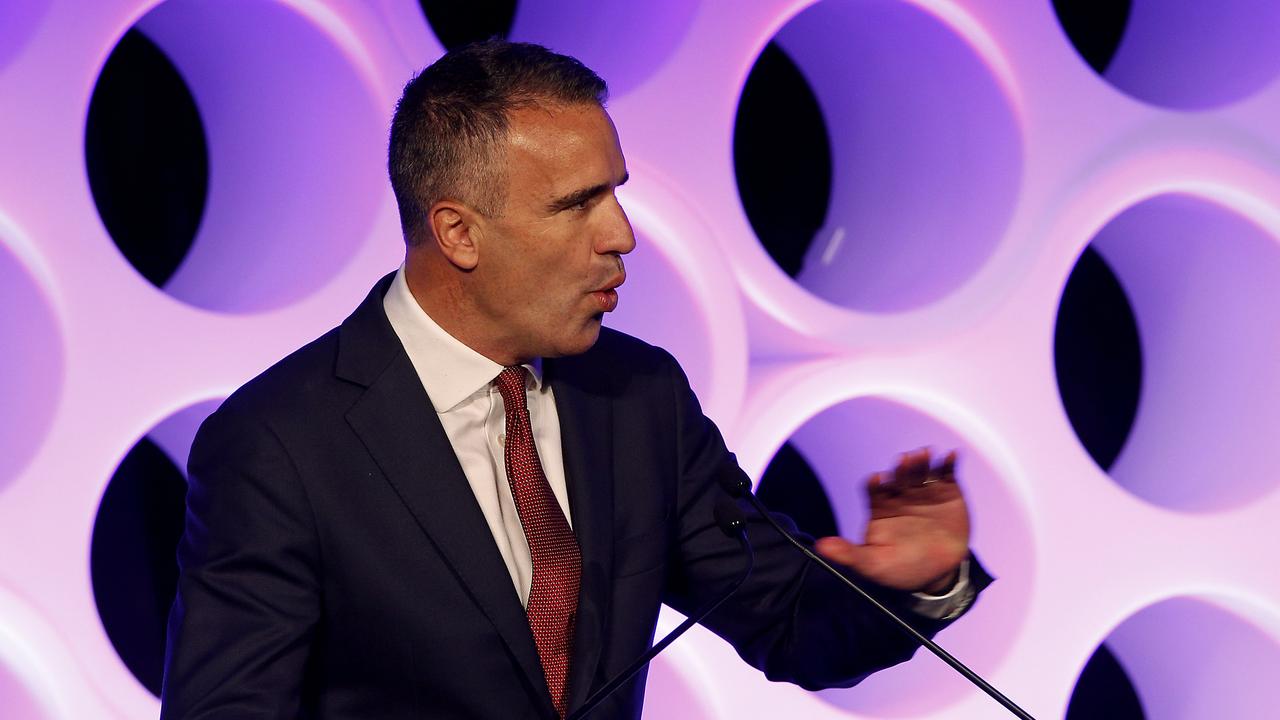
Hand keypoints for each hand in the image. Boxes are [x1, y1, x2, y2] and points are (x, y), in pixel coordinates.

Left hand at [814, 448, 969, 593]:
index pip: (874, 490)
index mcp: (880, 506)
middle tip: (904, 460)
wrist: (939, 572)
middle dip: (901, 468)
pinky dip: (949, 463)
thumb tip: (820, 547)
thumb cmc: (901, 567)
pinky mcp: (946, 490)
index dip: (875, 484)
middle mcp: (900, 493)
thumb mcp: (873, 564)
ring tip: (925, 455)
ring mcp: (923, 490)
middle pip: (899, 476)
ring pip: (921, 471)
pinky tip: (952, 456)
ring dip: (922, 461)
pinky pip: (946, 473)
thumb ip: (849, 554)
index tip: (877, 481)